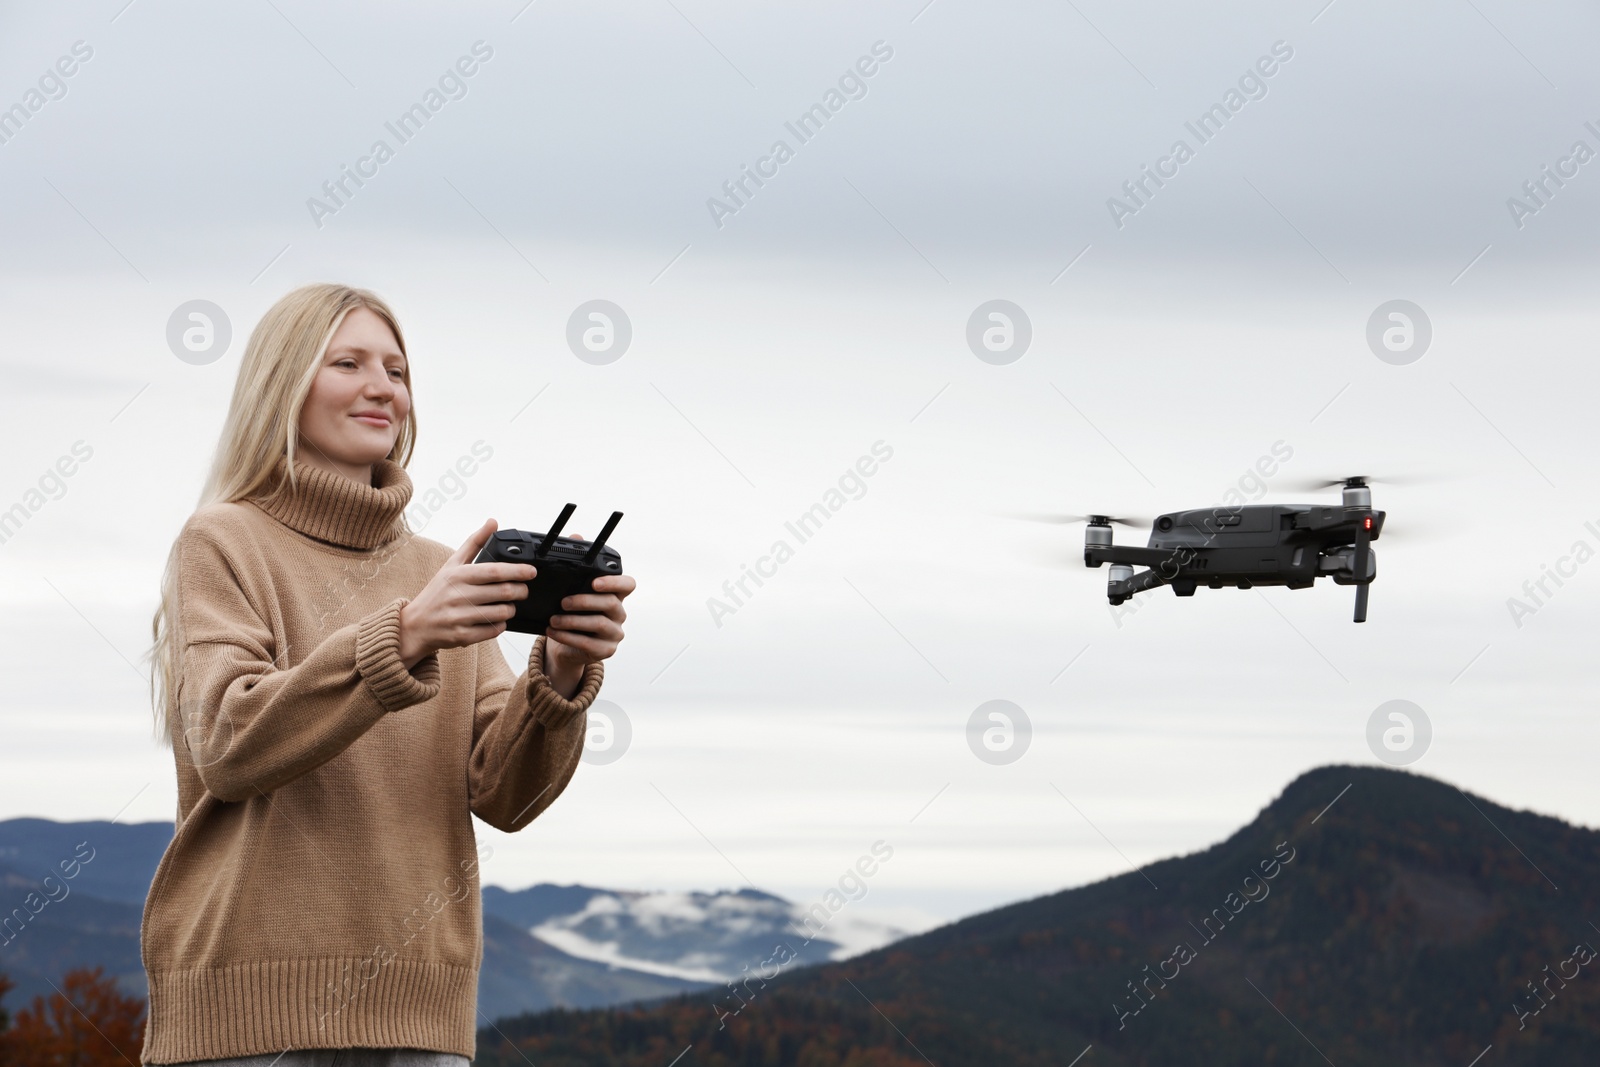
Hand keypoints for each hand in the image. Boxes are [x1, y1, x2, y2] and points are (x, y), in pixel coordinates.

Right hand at [397, 519, 533, 668]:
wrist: (415, 625)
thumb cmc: (437, 592)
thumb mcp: (452, 565)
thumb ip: (474, 543)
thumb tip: (493, 522)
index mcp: (457, 576)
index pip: (494, 571)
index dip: (517, 571)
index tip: (532, 571)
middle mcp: (458, 596)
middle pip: (503, 592)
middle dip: (520, 591)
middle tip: (523, 590)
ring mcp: (460, 617)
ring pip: (502, 612)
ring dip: (511, 609)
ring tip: (508, 604)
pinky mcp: (462, 636)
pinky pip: (494, 630)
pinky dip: (501, 624)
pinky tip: (496, 619)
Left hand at [541, 535, 634, 692]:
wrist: (566, 645)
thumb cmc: (571, 612)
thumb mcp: (571, 588)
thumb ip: (577, 563)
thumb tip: (576, 535)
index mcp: (615, 595)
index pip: (628, 584)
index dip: (614, 582)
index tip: (595, 582)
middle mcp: (619, 613)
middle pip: (610, 603)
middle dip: (584, 601)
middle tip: (563, 601)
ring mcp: (614, 633)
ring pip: (598, 624)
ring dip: (572, 621)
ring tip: (553, 619)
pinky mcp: (605, 650)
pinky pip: (588, 643)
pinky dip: (568, 637)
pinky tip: (553, 631)